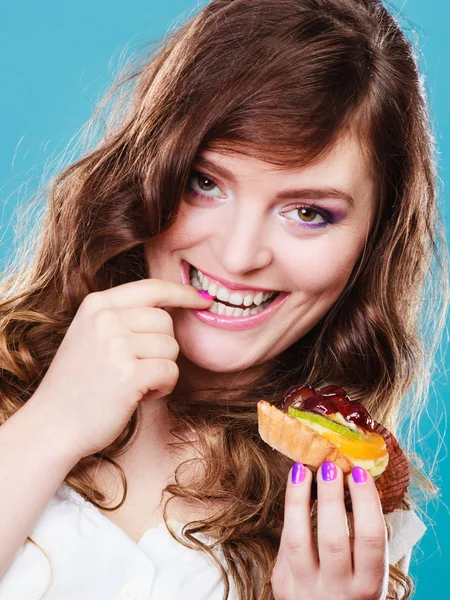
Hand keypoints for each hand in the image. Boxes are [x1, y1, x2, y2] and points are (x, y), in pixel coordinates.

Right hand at [27, 279, 212, 460]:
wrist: (53, 425)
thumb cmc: (79, 383)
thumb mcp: (91, 334)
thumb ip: (124, 315)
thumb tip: (174, 305)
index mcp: (96, 304)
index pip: (152, 287)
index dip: (182, 292)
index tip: (202, 299)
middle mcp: (105, 318)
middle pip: (166, 321)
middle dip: (162, 347)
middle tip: (137, 368)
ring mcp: (115, 345)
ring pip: (171, 347)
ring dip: (162, 370)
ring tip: (134, 383)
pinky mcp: (129, 374)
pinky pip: (170, 372)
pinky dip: (163, 388)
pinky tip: (139, 396)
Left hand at [271, 462, 388, 599]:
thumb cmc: (352, 583)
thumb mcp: (366, 568)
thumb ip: (361, 536)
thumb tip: (351, 477)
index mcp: (368, 585)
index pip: (371, 540)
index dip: (366, 502)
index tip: (359, 472)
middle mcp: (338, 592)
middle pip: (333, 540)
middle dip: (331, 498)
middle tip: (330, 466)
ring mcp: (306, 590)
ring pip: (299, 541)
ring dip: (299, 500)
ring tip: (302, 469)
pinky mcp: (283, 584)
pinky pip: (285, 544)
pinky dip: (291, 513)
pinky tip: (295, 488)